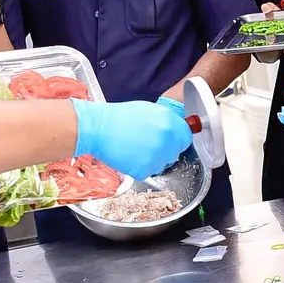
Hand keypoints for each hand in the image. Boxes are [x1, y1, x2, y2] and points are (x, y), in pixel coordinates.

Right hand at [71, 98, 191, 177]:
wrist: (98, 128)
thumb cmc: (119, 118)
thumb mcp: (149, 111)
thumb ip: (166, 122)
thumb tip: (175, 130)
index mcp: (169, 123)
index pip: (185, 138)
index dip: (176, 140)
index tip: (170, 141)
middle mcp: (166, 140)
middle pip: (174, 153)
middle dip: (164, 150)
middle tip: (146, 144)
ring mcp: (156, 157)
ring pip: (161, 164)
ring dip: (152, 160)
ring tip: (135, 148)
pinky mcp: (144, 170)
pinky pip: (147, 172)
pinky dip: (139, 167)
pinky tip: (129, 156)